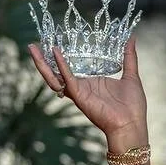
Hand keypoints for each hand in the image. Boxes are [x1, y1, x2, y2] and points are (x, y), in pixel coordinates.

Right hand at [27, 38, 147, 139]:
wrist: (131, 125)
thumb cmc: (132, 106)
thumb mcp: (131, 75)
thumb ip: (129, 57)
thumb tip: (132, 38)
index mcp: (90, 83)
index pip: (70, 68)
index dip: (59, 57)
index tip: (53, 41)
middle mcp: (81, 88)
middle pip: (55, 73)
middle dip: (42, 60)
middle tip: (33, 45)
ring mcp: (78, 92)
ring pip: (53, 78)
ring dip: (42, 64)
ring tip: (33, 49)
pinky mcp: (80, 96)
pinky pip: (67, 80)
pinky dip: (61, 66)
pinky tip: (56, 53)